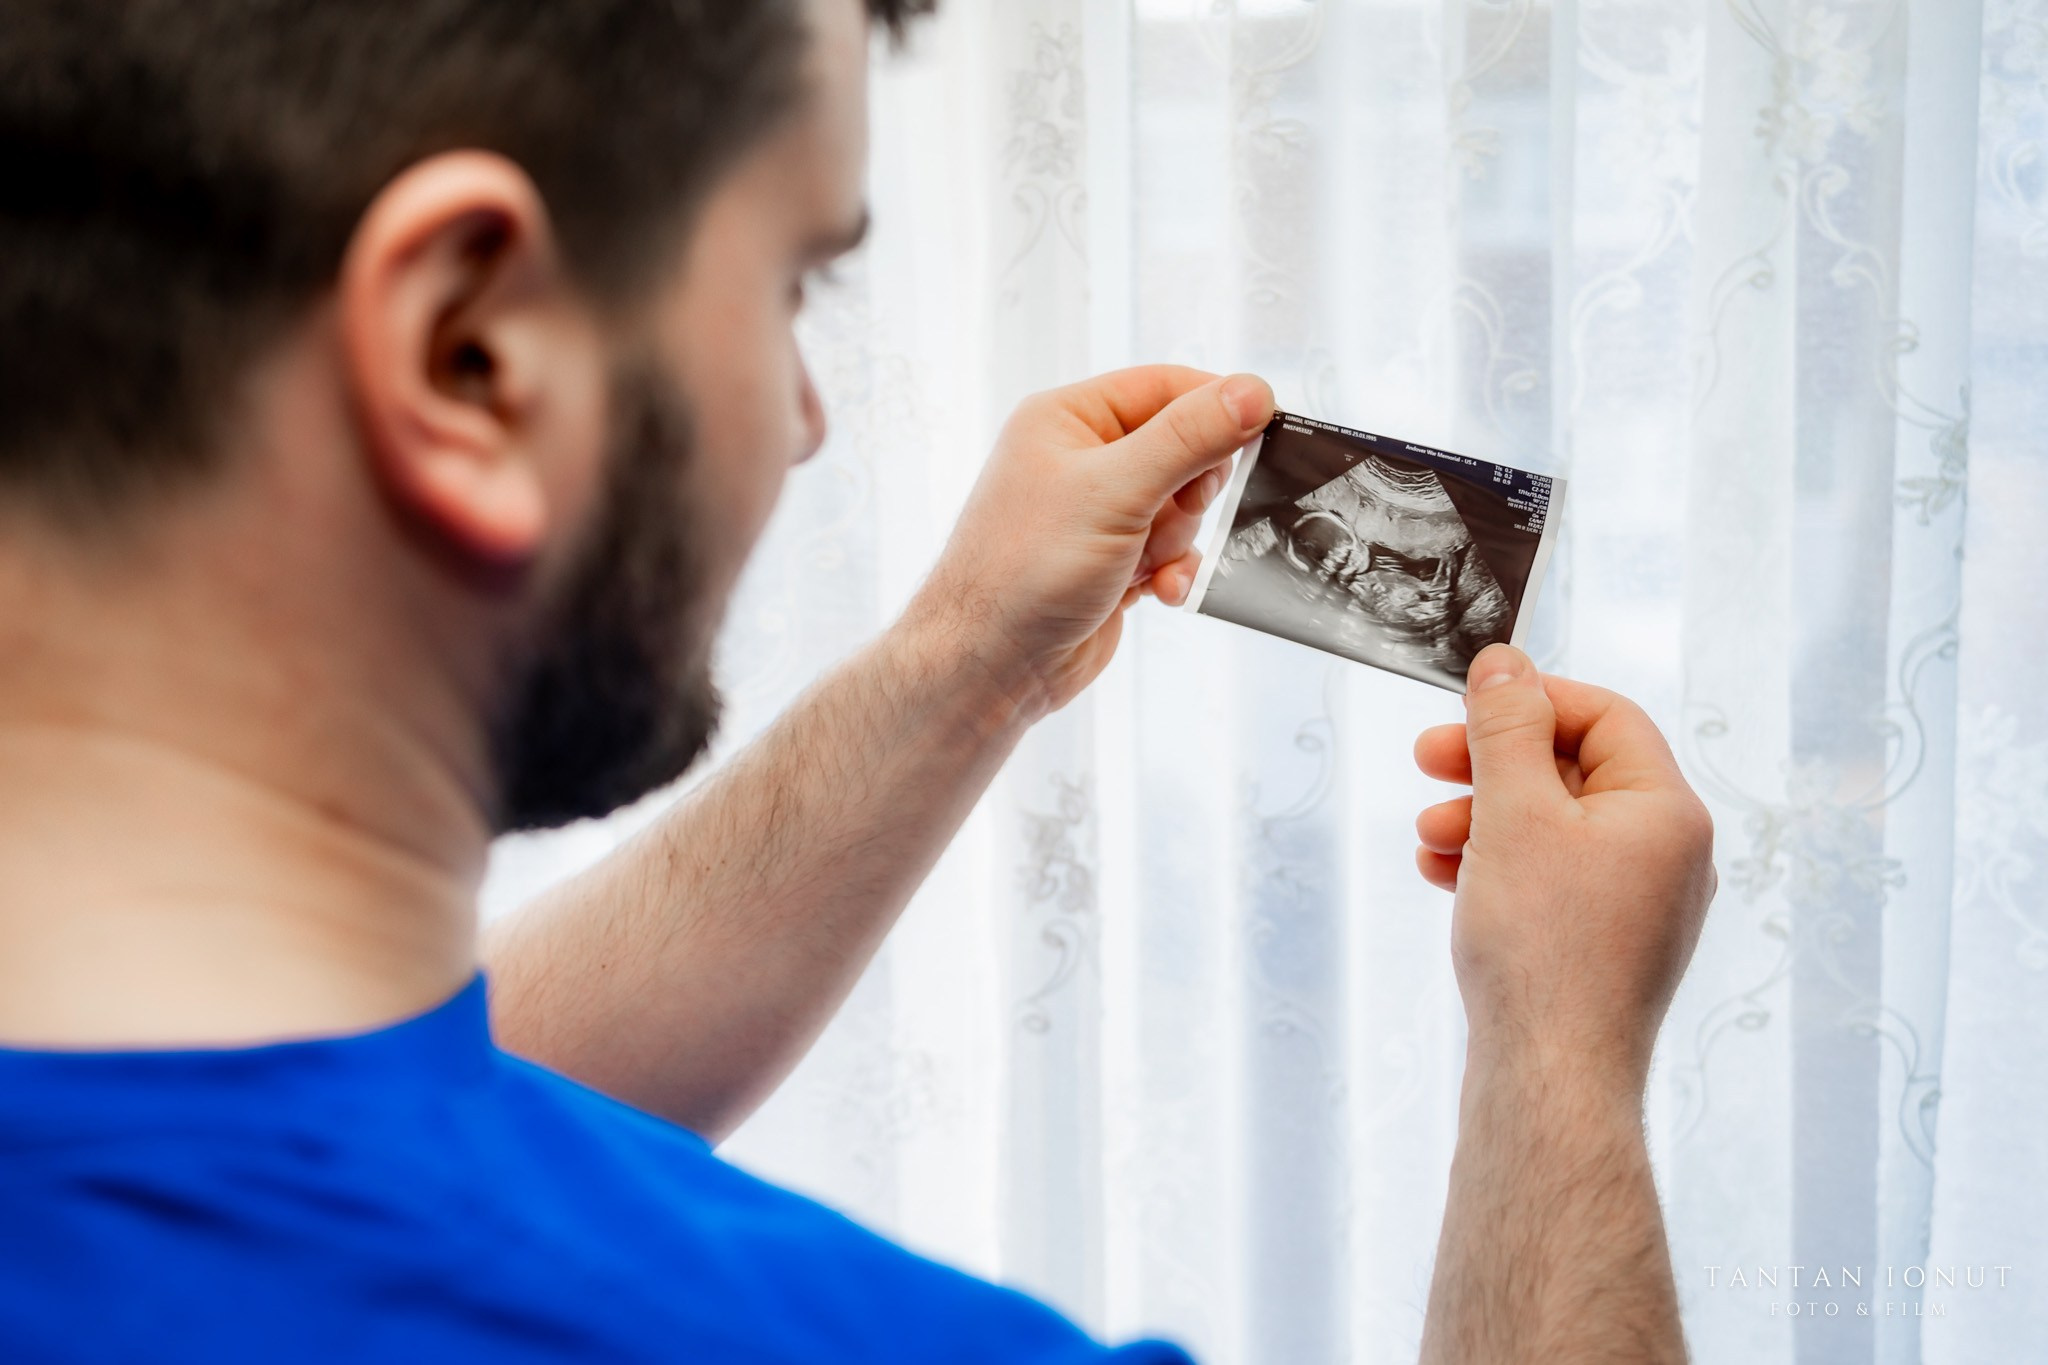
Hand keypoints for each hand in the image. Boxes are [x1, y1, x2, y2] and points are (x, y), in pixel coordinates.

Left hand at [906, 366, 1274, 720]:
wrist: (991, 666)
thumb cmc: (1028, 570)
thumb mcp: (1117, 491)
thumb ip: (1189, 439)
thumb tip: (1254, 391)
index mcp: (1068, 418)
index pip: (1166, 387)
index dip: (1216, 407)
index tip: (1262, 430)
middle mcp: (1080, 458)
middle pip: (1184, 449)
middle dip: (1188, 493)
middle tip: (1162, 517)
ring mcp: (1096, 512)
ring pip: (1182, 507)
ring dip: (1175, 540)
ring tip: (1140, 562)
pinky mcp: (1111, 560)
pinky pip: (1170, 550)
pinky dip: (1171, 571)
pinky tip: (1155, 592)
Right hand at [1412, 645, 1716, 1087]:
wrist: (1550, 1077)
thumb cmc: (1542, 947)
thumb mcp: (1513, 812)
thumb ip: (1506, 729)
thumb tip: (1506, 663)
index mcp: (1667, 813)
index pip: (1606, 717)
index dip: (1533, 700)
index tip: (1467, 705)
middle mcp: (1667, 856)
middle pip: (1574, 771)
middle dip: (1493, 764)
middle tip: (1429, 759)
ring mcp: (1639, 906)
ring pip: (1554, 829)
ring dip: (1483, 817)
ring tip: (1428, 835)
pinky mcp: (1604, 948)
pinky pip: (1550, 880)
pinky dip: (1497, 866)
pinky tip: (1444, 875)